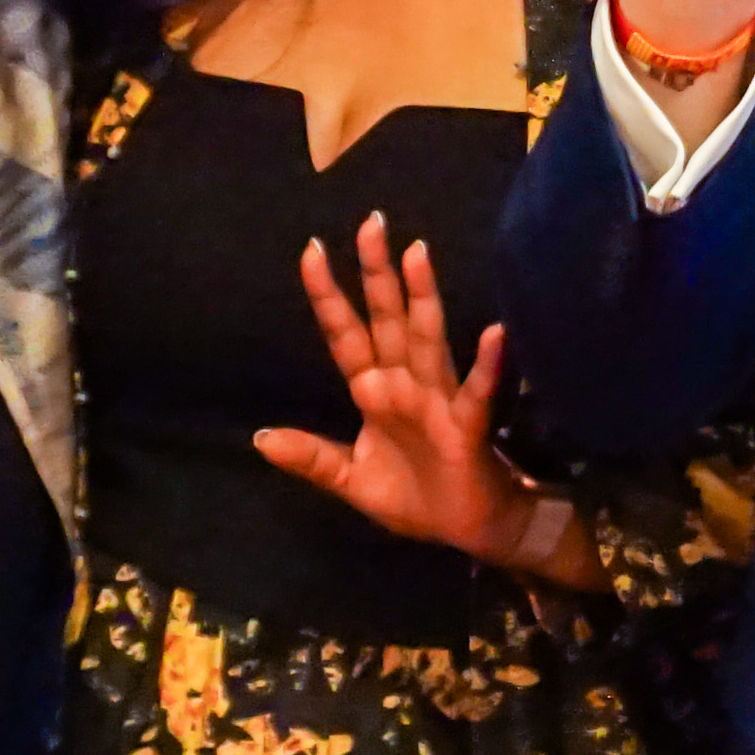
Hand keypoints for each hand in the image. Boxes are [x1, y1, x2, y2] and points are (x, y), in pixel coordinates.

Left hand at [253, 213, 548, 563]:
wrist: (468, 531)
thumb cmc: (415, 498)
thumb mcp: (351, 480)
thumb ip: (312, 458)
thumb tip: (260, 439)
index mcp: (374, 392)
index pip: (346, 335)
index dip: (328, 296)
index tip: (311, 250)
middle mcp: (405, 384)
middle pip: (387, 320)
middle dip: (377, 274)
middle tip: (372, 223)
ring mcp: (438, 400)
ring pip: (427, 340)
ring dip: (422, 299)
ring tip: (417, 254)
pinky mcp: (467, 426)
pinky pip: (475, 391)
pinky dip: (486, 364)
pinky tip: (494, 334)